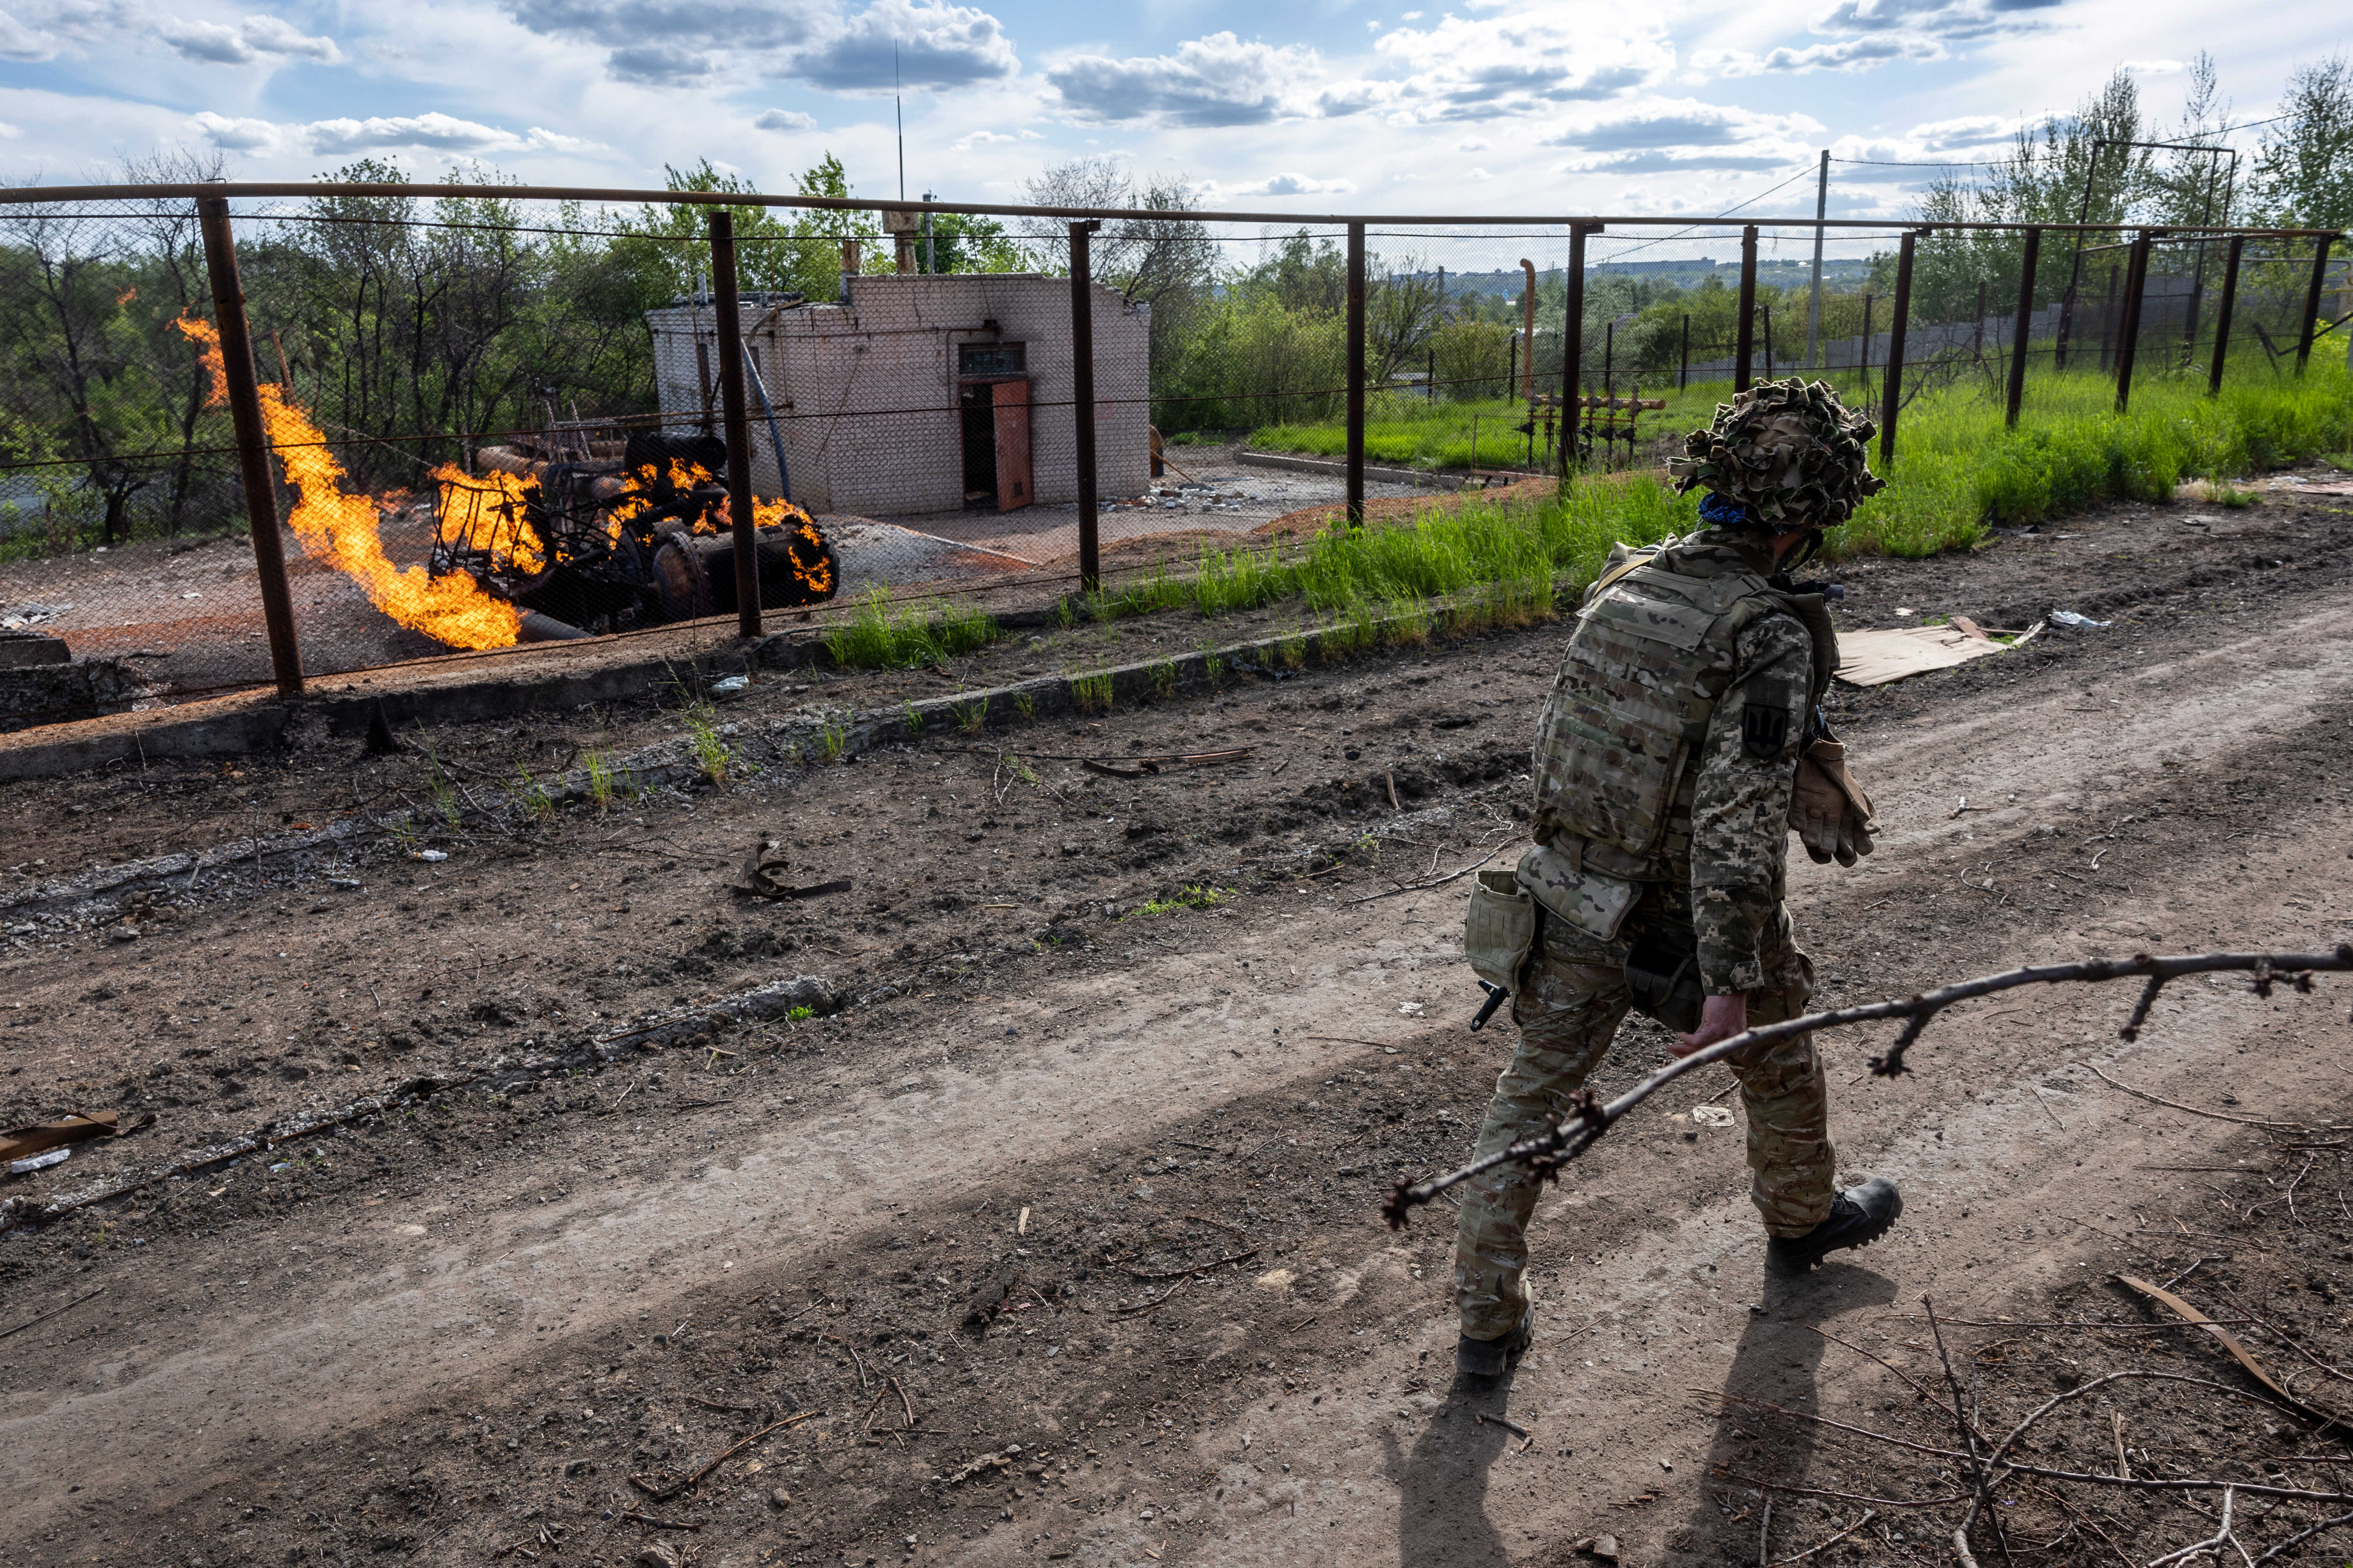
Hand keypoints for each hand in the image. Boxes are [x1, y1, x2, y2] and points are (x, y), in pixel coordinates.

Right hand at [1673, 991, 1750, 1056]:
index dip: (1698, 1056)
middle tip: (1675, 1053)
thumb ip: (1710, 1032)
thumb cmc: (1725, 1000)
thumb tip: (1694, 1042)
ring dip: (1683, 1049)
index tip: (1685, 1055)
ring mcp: (1724, 1035)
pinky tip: (1682, 1035)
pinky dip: (1687, 1039)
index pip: (1715, 1055)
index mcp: (1734, 1040)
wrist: (1729, 987)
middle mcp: (1731, 1041)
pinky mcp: (1715, 1029)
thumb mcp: (1719, 1020)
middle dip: (1688, 1056)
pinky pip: (1697, 1041)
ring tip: (1672, 1047)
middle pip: (1707, 1056)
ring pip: (1700, 1049)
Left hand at [1791, 742, 1876, 867]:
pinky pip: (1795, 815)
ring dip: (1812, 837)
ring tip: (1813, 841)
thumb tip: (1874, 832)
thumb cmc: (1841, 777)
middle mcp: (1829, 823)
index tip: (1858, 849)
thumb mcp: (1855, 794)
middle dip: (1831, 847)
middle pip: (1831, 842)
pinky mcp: (1796, 806)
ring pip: (1812, 832)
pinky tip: (1799, 825)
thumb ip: (1864, 812)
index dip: (1857, 847)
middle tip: (1830, 849)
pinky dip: (1797, 820)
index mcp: (1846, 821)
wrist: (1822, 756)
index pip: (1854, 841)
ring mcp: (1811, 815)